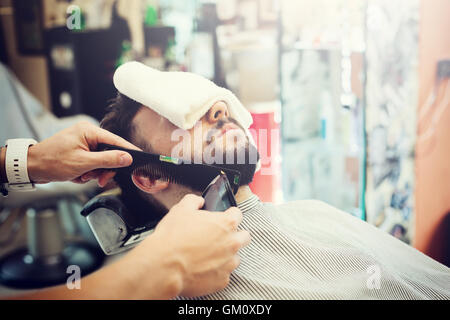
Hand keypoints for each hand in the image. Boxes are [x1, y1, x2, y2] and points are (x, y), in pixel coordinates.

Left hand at [27, 121, 140, 185]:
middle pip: (109, 153)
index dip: (128, 150)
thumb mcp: (83, 163)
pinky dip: (88, 173)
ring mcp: (83, 144)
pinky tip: (78, 176)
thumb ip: (108, 160)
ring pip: (101, 161)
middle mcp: (87, 135)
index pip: (116, 141)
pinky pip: (93, 164)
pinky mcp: (80, 153)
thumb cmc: (52, 161)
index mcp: (89, 131)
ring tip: (83, 177)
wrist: (31, 167)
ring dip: (95, 172)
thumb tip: (127, 158)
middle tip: (100, 179)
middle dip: (105, 168)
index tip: (140, 157)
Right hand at [122, 194, 250, 298]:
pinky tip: (202, 268)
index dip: (229, 214)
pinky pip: (224, 275)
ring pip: (235, 257)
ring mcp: (228, 263)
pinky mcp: (221, 281)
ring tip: (207, 255)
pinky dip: (216, 272)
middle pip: (244, 236)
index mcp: (225, 223)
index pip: (237, 214)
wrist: (164, 266)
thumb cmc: (172, 239)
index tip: (222, 218)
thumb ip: (193, 200)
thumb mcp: (181, 210)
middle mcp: (232, 243)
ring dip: (225, 255)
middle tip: (218, 237)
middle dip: (234, 235)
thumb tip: (198, 201)